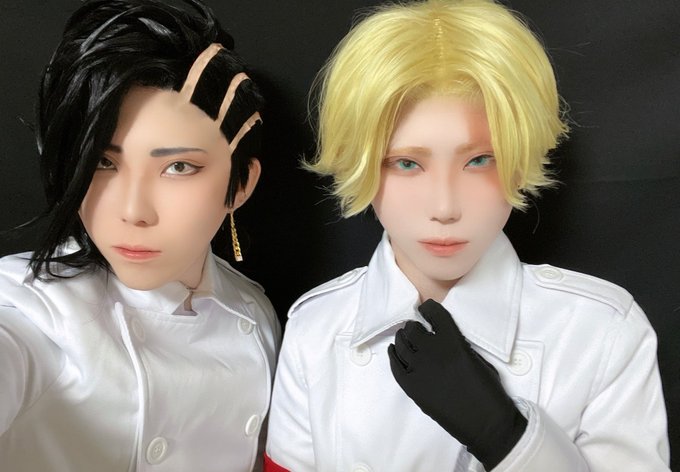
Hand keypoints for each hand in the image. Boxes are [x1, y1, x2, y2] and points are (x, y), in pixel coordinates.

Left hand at [388, 299, 526, 469]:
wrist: (485, 423)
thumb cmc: (488, 391)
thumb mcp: (477, 357)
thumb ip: (457, 343)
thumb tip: (442, 337)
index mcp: (452, 342)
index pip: (434, 313)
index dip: (428, 309)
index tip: (426, 310)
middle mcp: (433, 352)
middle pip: (413, 329)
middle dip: (414, 327)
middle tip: (416, 329)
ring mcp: (419, 370)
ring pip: (401, 345)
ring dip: (403, 339)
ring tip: (405, 338)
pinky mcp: (411, 387)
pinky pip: (395, 366)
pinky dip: (393, 355)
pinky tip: (394, 352)